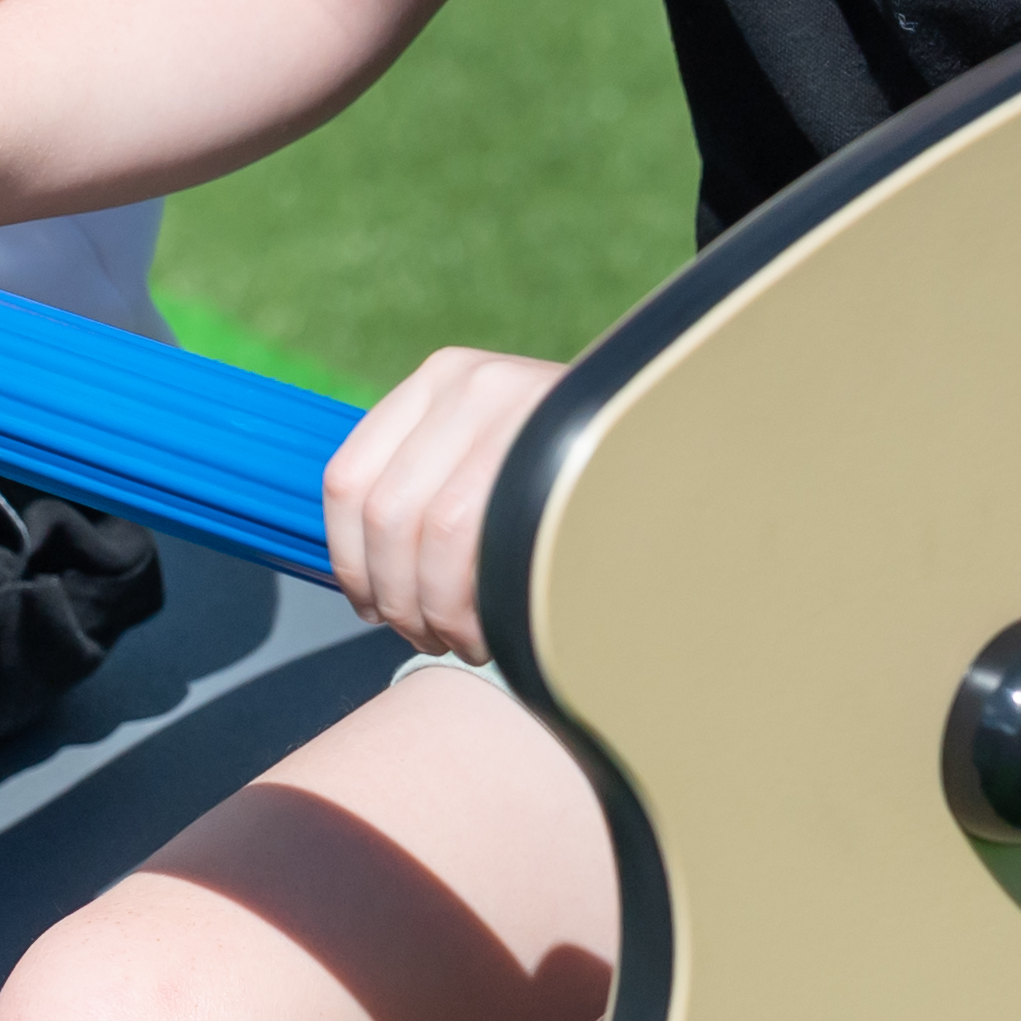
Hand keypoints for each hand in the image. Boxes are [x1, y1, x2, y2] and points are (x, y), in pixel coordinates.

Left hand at [323, 348, 566, 662]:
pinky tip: (490, 630)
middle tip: (424, 637)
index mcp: (436, 381)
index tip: (370, 607)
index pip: (346, 480)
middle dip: (395, 599)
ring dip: (432, 611)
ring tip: (460, 639)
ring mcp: (513, 409)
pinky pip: (480, 550)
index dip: (348, 562)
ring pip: (427, 537)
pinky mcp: (556, 456)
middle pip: (384, 517)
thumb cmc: (570, 477)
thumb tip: (359, 564)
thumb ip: (431, 480)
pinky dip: (469, 609)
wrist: (674, 442)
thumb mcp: (492, 452)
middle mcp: (467, 382)